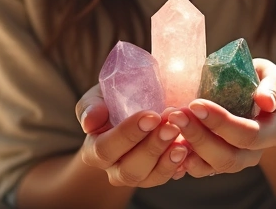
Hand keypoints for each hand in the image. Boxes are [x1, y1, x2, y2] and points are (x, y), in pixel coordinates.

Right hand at [73, 83, 188, 186]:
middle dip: (152, 148)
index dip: (128, 134)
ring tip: (182, 142)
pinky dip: (176, 165)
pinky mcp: (152, 176)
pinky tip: (186, 151)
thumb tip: (89, 122)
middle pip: (129, 168)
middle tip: (171, 127)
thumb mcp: (98, 97)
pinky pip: (164, 177)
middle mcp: (112, 168)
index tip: (151, 116)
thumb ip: (92, 106)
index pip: (107, 148)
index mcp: (94, 150)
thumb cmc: (111, 101)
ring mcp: (134, 175)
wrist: (129, 109)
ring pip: (148, 177)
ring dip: (166, 159)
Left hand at [168, 59, 275, 178]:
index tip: (197, 104)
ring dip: (189, 149)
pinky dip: (182, 161)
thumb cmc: (263, 82)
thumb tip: (265, 101)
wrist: (253, 96)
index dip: (222, 123)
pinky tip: (167, 146)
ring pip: (212, 166)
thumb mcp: (273, 77)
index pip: (249, 135)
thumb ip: (273, 86)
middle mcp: (256, 153)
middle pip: (228, 157)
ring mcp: (236, 160)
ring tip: (169, 126)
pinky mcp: (216, 162)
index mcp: (274, 132)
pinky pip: (200, 169)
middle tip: (176, 115)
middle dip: (200, 138)